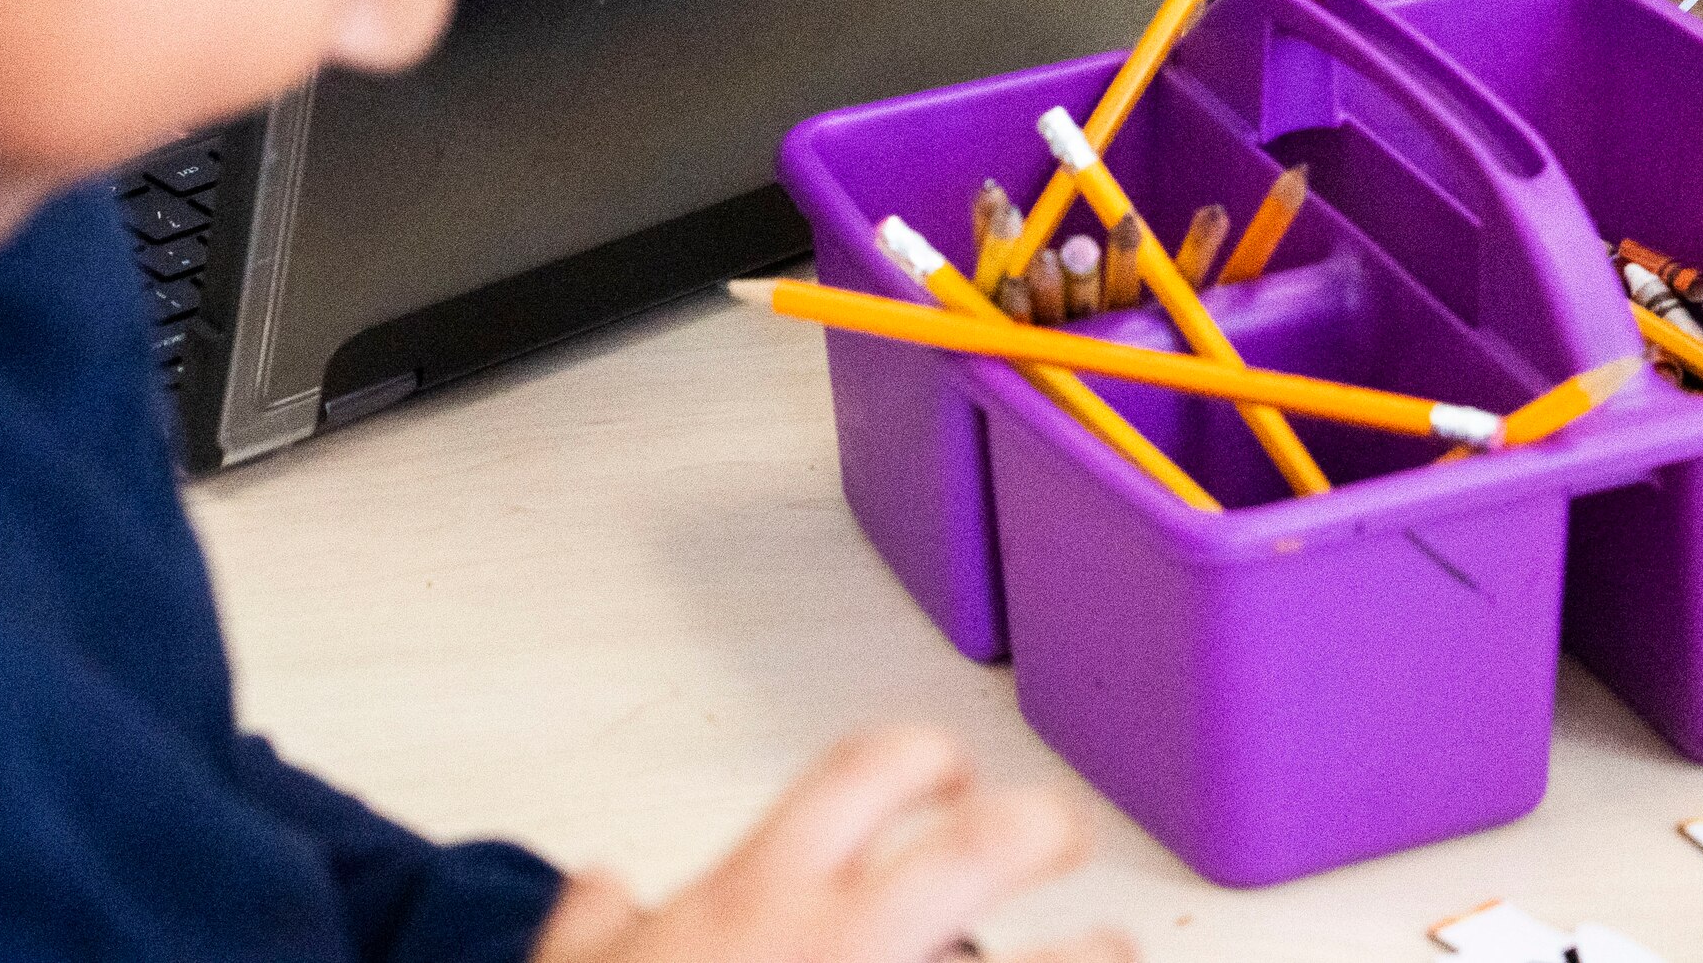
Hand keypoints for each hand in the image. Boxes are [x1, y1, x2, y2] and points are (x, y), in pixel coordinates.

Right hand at [528, 727, 1119, 962]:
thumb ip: (591, 932)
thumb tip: (602, 890)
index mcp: (755, 902)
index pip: (861, 776)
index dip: (919, 759)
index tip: (946, 774)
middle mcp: (839, 947)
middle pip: (981, 846)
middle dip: (1039, 829)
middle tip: (1061, 839)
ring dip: (1095, 956)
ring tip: (1112, 955)